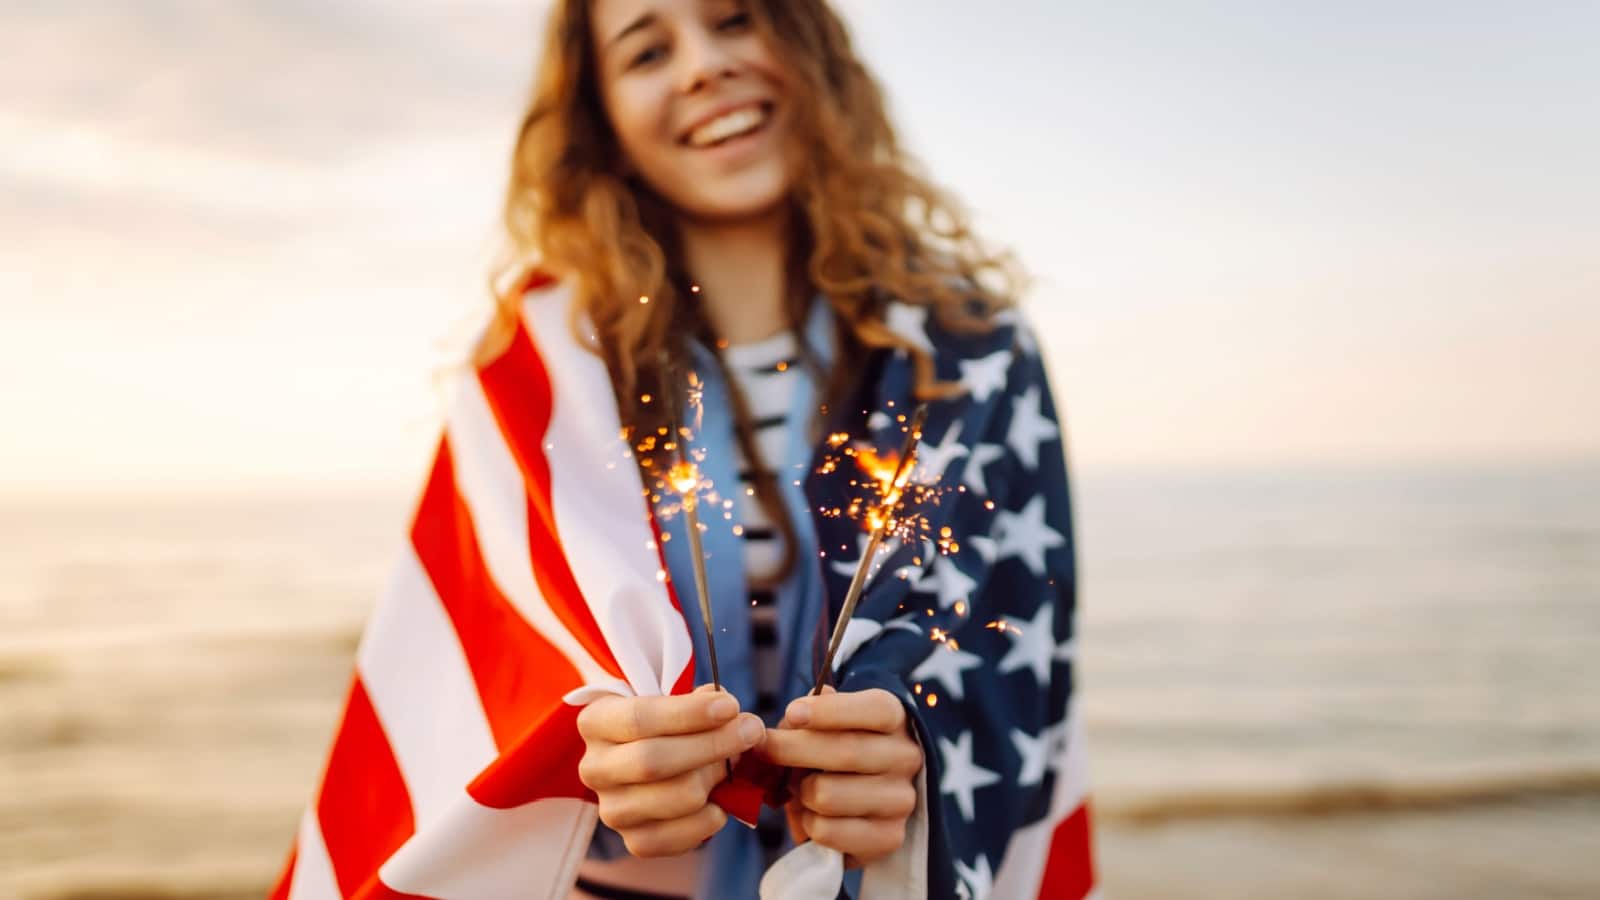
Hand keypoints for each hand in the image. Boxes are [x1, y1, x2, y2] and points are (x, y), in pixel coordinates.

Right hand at [576, 684, 764, 857]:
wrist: (651, 764)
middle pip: (654, 761)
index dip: (688, 714)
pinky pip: (682, 836)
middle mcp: (594, 768)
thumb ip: (700, 700)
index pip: (639, 719)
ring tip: (732, 765)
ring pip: (677, 797)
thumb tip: (726, 707)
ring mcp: (612, 809)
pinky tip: (720, 800)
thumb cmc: (666, 725)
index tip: (730, 707)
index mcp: (596, 722)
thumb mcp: (674, 701)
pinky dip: (711, 818)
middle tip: (750, 731)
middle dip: (712, 745)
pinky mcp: (633, 841)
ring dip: (717, 778)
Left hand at [761, 686, 922, 866]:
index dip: (831, 711)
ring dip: (800, 792)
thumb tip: (795, 716)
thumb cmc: (834, 753)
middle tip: (763, 750)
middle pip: (845, 751)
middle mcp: (906, 757)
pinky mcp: (888, 838)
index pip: (874, 710)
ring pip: (827, 794)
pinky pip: (826, 830)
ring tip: (799, 788)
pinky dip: (807, 823)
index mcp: (896, 719)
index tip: (792, 713)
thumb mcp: (825, 725)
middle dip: (791, 749)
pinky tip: (813, 815)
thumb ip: (809, 715)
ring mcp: (901, 800)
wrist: (858, 806)